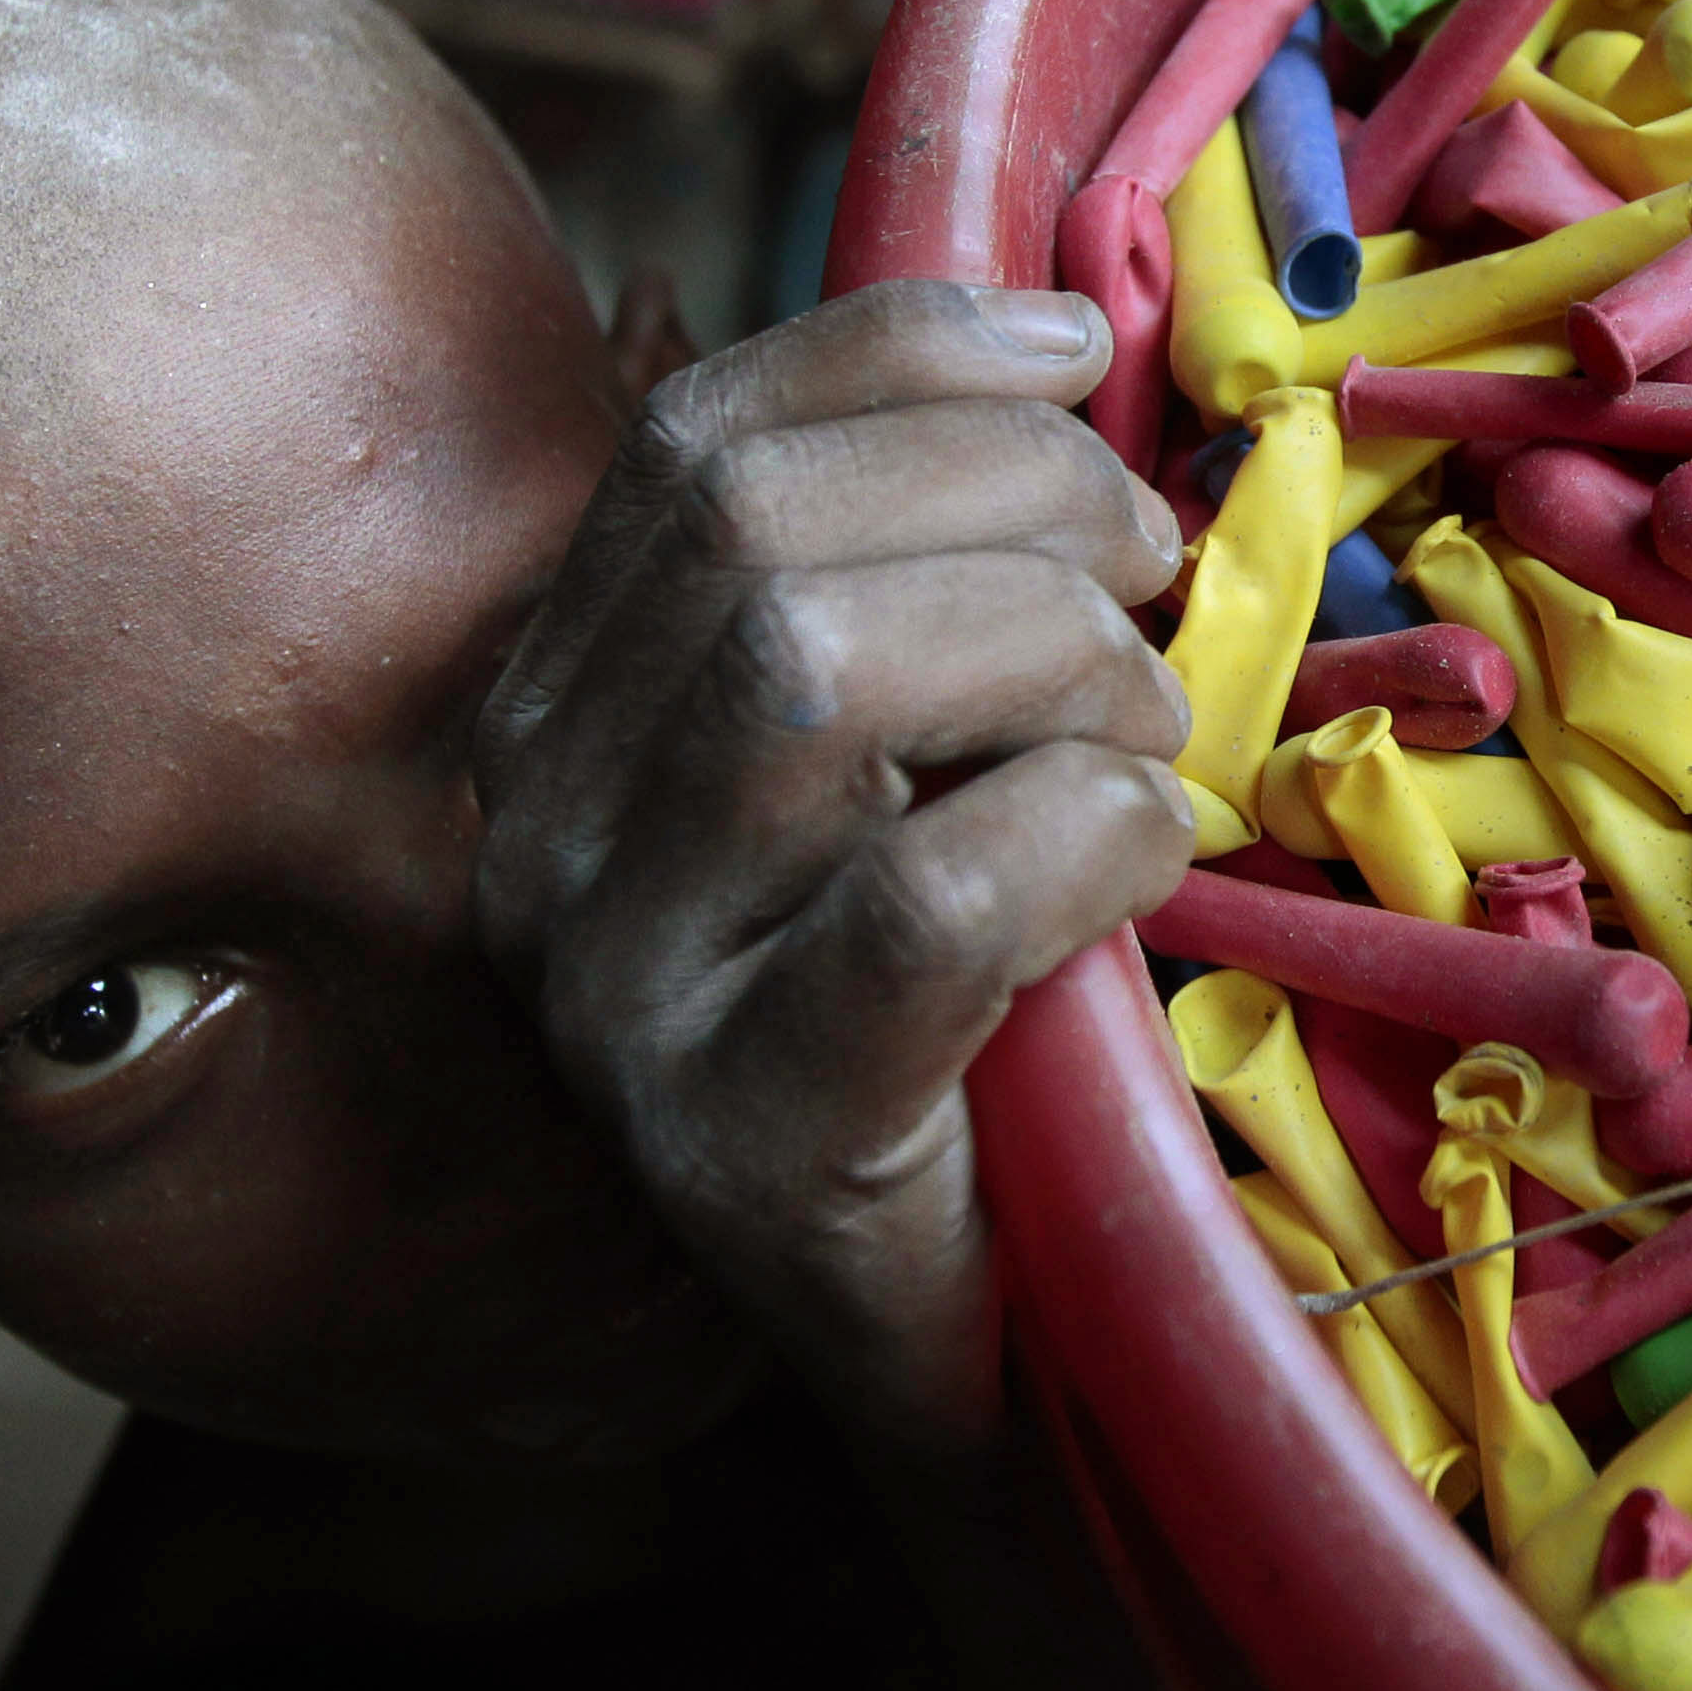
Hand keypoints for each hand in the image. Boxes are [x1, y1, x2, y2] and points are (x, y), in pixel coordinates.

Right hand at [477, 280, 1194, 1449]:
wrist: (982, 1350)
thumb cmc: (974, 1010)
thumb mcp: (920, 746)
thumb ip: (921, 567)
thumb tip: (1054, 340)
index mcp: (562, 715)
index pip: (697, 441)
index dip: (905, 356)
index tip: (1079, 350)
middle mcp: (538, 842)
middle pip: (759, 534)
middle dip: (1013, 502)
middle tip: (1153, 583)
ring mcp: (619, 1001)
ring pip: (816, 679)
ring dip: (1054, 661)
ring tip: (1142, 736)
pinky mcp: (744, 1143)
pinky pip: (920, 900)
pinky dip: (1080, 831)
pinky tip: (1140, 856)